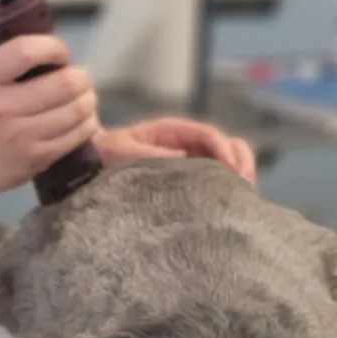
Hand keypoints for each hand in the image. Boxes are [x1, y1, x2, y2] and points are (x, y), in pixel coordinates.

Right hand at [0, 35, 100, 195]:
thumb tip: (35, 20)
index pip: (27, 51)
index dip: (54, 47)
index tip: (60, 53)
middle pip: (64, 84)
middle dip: (80, 76)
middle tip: (77, 76)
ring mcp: (18, 138)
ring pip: (77, 110)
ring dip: (88, 99)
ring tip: (82, 96)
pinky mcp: (34, 160)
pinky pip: (77, 136)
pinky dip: (87, 123)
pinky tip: (80, 118)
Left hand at [95, 117, 257, 183]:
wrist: (91, 165)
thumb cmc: (106, 154)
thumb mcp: (123, 150)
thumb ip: (150, 153)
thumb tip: (183, 157)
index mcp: (173, 131)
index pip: (208, 135)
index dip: (224, 149)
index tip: (232, 168)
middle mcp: (188, 144)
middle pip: (229, 145)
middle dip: (241, 162)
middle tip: (245, 185)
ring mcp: (193, 162)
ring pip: (230, 163)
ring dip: (241, 176)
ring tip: (245, 197)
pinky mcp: (192, 180)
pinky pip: (219, 181)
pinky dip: (231, 190)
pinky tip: (235, 205)